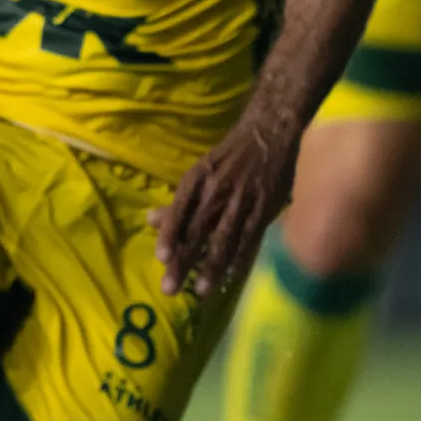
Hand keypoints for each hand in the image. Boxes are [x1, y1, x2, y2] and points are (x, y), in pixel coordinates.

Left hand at [150, 112, 297, 296]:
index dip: (171, 234)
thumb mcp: (199, 172)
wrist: (270, 130)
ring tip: (200, 290)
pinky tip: (230, 276)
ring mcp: (243, 199)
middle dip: (184, 260)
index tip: (161, 257)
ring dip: (212, 266)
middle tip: (170, 288)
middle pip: (198, 230)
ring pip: (224, 238)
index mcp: (197, 179)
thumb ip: (178, 202)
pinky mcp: (265, 206)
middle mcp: (217, 190)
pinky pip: (251, 236)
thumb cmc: (229, 155)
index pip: (180, 210)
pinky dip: (240, 256)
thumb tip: (150, 221)